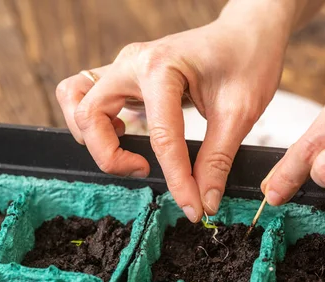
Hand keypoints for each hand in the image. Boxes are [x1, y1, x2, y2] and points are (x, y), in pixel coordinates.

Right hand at [56, 2, 294, 221]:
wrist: (248, 31)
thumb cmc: (247, 59)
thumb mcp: (239, 112)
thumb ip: (217, 160)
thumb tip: (203, 200)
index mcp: (162, 68)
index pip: (160, 137)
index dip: (175, 180)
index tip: (191, 207)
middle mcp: (133, 63)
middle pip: (90, 115)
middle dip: (110, 156)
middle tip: (145, 172)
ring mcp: (125, 67)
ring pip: (77, 100)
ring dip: (92, 135)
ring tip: (128, 151)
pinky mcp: (126, 75)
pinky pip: (88, 96)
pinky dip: (96, 121)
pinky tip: (126, 134)